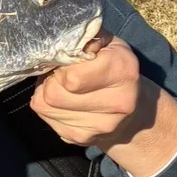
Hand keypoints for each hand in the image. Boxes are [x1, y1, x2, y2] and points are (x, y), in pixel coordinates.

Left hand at [29, 34, 176, 176]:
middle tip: (60, 72)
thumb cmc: (114, 66)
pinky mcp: (82, 139)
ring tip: (61, 85)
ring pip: (44, 106)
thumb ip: (86, 37)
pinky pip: (46, 118)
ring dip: (46, 92)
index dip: (62, 64)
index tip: (69, 60)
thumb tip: (59, 40)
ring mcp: (99, 127)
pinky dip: (48, 107)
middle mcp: (117, 103)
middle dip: (51, 79)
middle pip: (53, 94)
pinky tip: (64, 101)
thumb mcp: (107, 42)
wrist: (132, 110)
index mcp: (123, 70)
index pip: (70, 76)